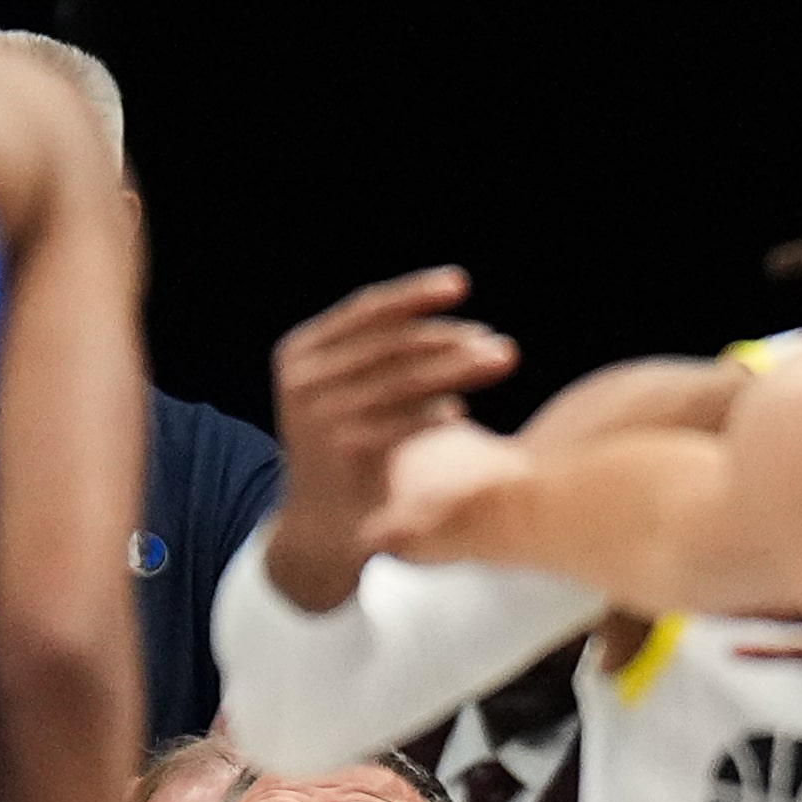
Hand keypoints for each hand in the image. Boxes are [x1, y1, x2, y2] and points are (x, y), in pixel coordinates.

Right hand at [265, 267, 517, 607]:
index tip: (459, 283)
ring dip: (456, 367)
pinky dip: (430, 416)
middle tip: (497, 339)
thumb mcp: (350, 386)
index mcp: (301, 349)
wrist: (320, 518)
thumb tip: (466, 331)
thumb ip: (384, 351)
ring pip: (401, 380)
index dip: (413, 293)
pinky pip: (396, 426)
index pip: (365, 309)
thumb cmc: (348, 439)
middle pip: (390, 343)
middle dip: (448, 337)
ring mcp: (317, 414)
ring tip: (500, 360)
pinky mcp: (338, 451)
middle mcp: (303, 377)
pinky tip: (460, 412)